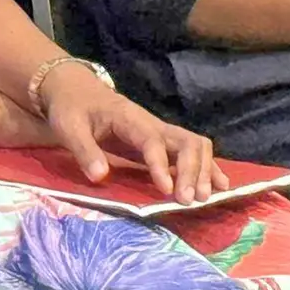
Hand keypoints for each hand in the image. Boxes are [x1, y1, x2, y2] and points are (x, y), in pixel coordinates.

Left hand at [37, 64, 230, 204]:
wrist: (77, 89)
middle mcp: (153, 123)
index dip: (161, 165)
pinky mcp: (162, 141)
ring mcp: (161, 132)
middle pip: (186, 141)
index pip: (153, 141)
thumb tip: (100, 177)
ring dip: (204, 170)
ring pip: (195, 145)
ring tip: (204, 198)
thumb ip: (84, 151)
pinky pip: (192, 151)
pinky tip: (221, 185)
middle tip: (188, 200)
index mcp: (130, 119)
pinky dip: (209, 167)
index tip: (167, 190)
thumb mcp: (69, 127)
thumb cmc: (72, 109)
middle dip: (192, 170)